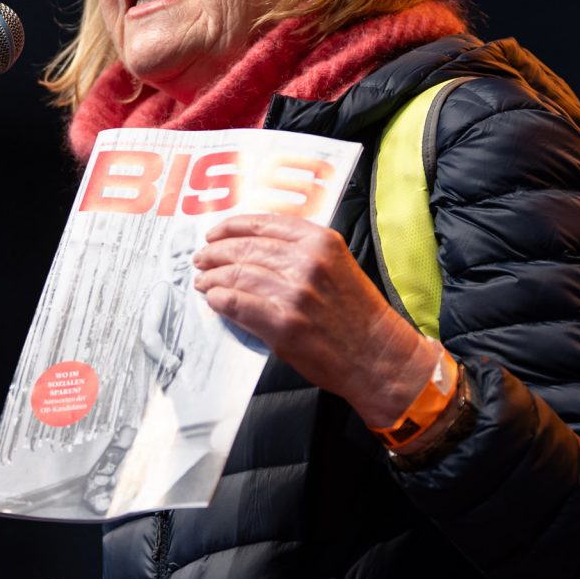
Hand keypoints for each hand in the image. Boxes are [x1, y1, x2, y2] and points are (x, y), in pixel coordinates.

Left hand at [193, 211, 443, 428]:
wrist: (377, 355)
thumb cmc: (357, 313)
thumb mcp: (337, 265)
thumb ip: (301, 251)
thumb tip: (253, 247)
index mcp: (320, 241)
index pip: (263, 223)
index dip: (232, 227)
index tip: (215, 233)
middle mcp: (307, 262)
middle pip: (245, 247)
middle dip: (216, 252)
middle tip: (202, 259)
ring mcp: (293, 293)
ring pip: (236, 275)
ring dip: (213, 278)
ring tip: (204, 281)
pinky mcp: (283, 324)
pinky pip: (237, 303)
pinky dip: (219, 299)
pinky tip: (213, 299)